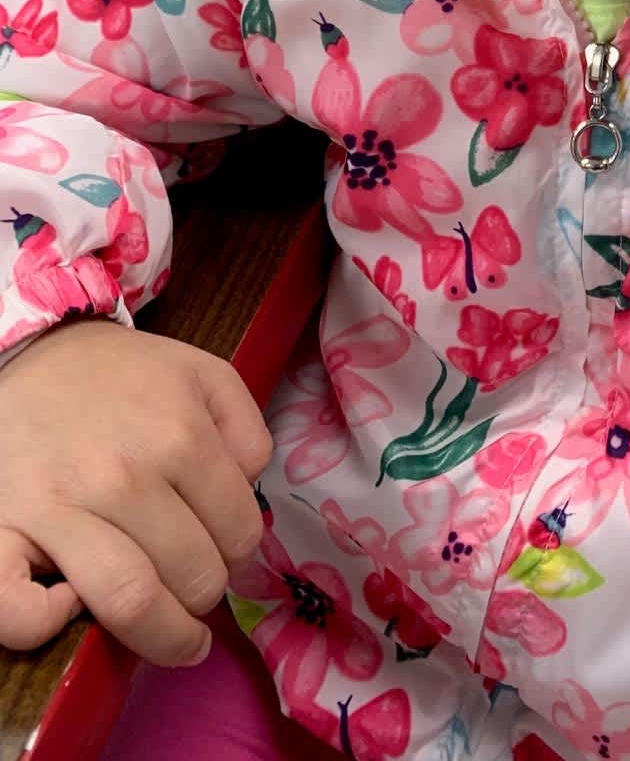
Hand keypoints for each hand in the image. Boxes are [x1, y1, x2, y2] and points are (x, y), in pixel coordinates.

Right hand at [0, 322, 271, 665]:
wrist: (34, 354)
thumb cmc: (124, 376)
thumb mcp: (203, 375)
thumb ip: (246, 430)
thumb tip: (249, 493)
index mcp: (180, 436)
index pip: (239, 533)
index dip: (242, 556)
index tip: (229, 556)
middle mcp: (123, 476)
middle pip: (193, 576)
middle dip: (207, 594)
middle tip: (198, 586)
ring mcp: (56, 508)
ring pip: (130, 602)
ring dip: (163, 632)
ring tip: (172, 632)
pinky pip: (18, 611)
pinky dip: (47, 625)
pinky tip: (70, 608)